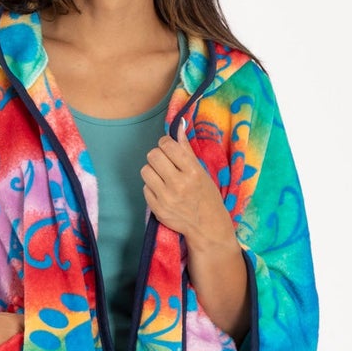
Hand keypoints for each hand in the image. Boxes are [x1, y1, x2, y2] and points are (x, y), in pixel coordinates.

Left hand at [141, 116, 236, 250]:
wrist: (206, 225)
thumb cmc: (205, 195)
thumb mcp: (200, 170)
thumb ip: (186, 149)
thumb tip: (178, 125)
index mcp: (192, 171)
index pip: (167, 145)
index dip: (166, 144)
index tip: (169, 149)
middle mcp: (178, 184)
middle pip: (152, 156)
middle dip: (157, 156)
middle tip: (165, 163)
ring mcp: (166, 198)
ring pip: (145, 171)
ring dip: (152, 171)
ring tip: (163, 177)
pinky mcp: (157, 209)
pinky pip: (145, 188)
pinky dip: (152, 187)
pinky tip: (162, 191)